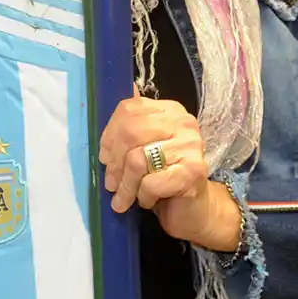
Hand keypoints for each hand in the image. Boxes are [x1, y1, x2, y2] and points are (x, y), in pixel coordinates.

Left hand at [98, 97, 240, 251]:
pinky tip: (146, 201)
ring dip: (125, 185)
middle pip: (131, 132)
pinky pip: (151, 182)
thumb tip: (125, 88)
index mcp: (169, 110)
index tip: (104, 158)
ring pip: (137, 160)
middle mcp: (184, 122)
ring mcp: (192, 146)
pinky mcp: (194, 172)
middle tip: (110, 184)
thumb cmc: (163, 178)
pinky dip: (142, 196)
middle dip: (114, 163)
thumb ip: (131, 124)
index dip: (109, 135)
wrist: (194, 210)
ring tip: (123, 198)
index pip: (129, 110)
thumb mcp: (144, 148)